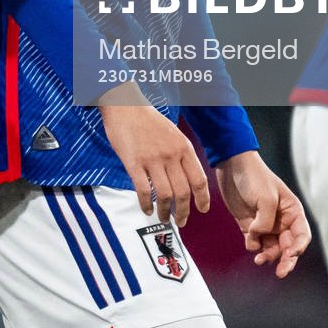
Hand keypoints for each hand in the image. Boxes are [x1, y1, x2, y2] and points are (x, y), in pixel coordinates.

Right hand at [98, 96, 208, 224]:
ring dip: (165, 211)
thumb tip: (186, 180)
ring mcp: (152, 159)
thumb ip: (181, 155)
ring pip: (165, 195)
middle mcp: (171, 155)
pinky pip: (143, 190)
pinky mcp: (134, 163)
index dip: (203, 199)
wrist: (125, 105)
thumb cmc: (148, 121)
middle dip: (183, 212)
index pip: (199, 180)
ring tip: (163, 218)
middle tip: (180, 221)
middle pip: (183, 192)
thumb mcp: (173, 134)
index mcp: (184, 147)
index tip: (201, 210)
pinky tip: (146, 209)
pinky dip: (146, 204)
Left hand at [214, 151, 310, 277]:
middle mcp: (281, 220)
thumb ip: (266, 222)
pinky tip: (250, 242)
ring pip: (272, 248)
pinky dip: (253, 246)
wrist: (231, 164)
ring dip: (268, 256)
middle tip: (281, 272)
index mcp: (292, 211)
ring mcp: (265, 224)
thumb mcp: (266, 198)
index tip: (291, 254)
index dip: (299, 248)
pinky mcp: (249, 225)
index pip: (302, 235)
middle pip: (288, 247)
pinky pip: (255, 243)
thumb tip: (259, 238)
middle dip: (286, 260)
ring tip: (259, 260)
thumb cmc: (254, 177)